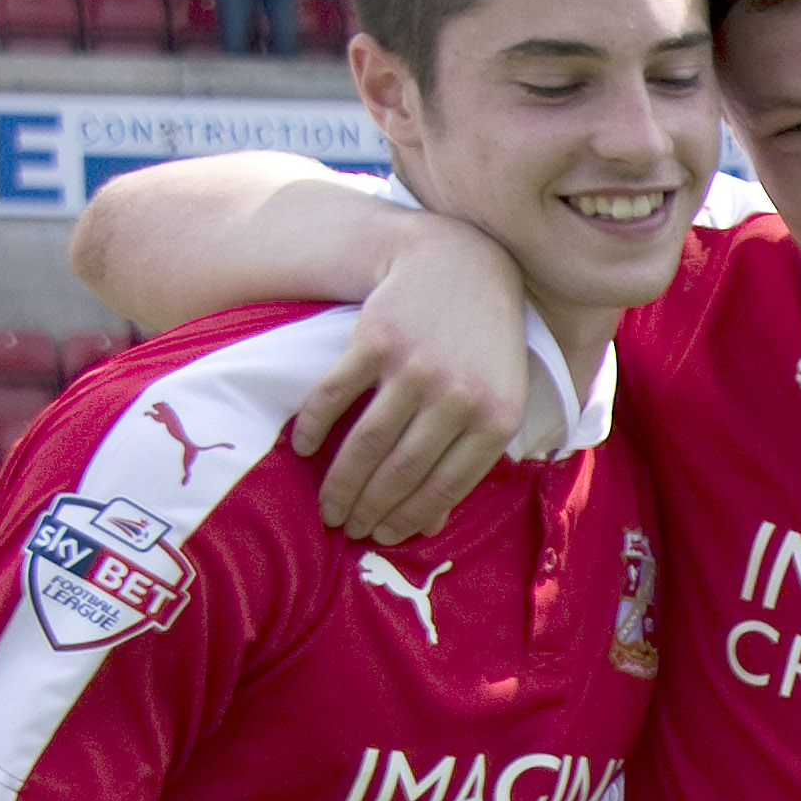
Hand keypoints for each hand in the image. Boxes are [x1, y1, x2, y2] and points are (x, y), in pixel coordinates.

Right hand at [284, 216, 534, 542]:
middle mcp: (457, 397)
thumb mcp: (498, 399)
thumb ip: (472, 455)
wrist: (460, 264)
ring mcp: (414, 368)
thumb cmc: (483, 344)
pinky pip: (334, 395)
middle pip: (401, 471)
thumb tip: (431, 523)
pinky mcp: (374, 341)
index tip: (382, 536)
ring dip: (339, 482)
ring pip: (366, 443)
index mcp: (495, 419)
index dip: (409, 517)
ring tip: (326, 505)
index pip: (445, 487)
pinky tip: (302, 447)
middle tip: (345, 527)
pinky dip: (313, 425)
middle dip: (369, 508)